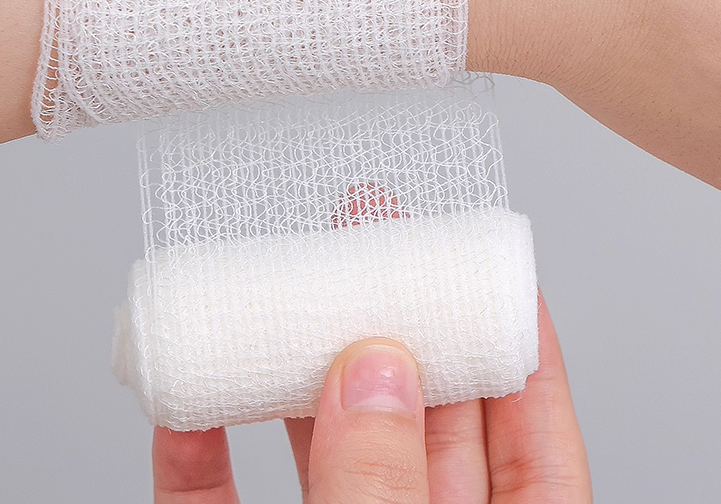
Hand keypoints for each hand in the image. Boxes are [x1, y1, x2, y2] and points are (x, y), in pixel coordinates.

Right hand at [151, 291, 590, 502]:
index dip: (516, 347)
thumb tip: (374, 371)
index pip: (531, 443)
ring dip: (298, 374)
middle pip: (417, 423)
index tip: (487, 268)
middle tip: (372, 242)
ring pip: (323, 453)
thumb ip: (383, 492)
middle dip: (394, 324)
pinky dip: (199, 455)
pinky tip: (189, 403)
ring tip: (285, 294)